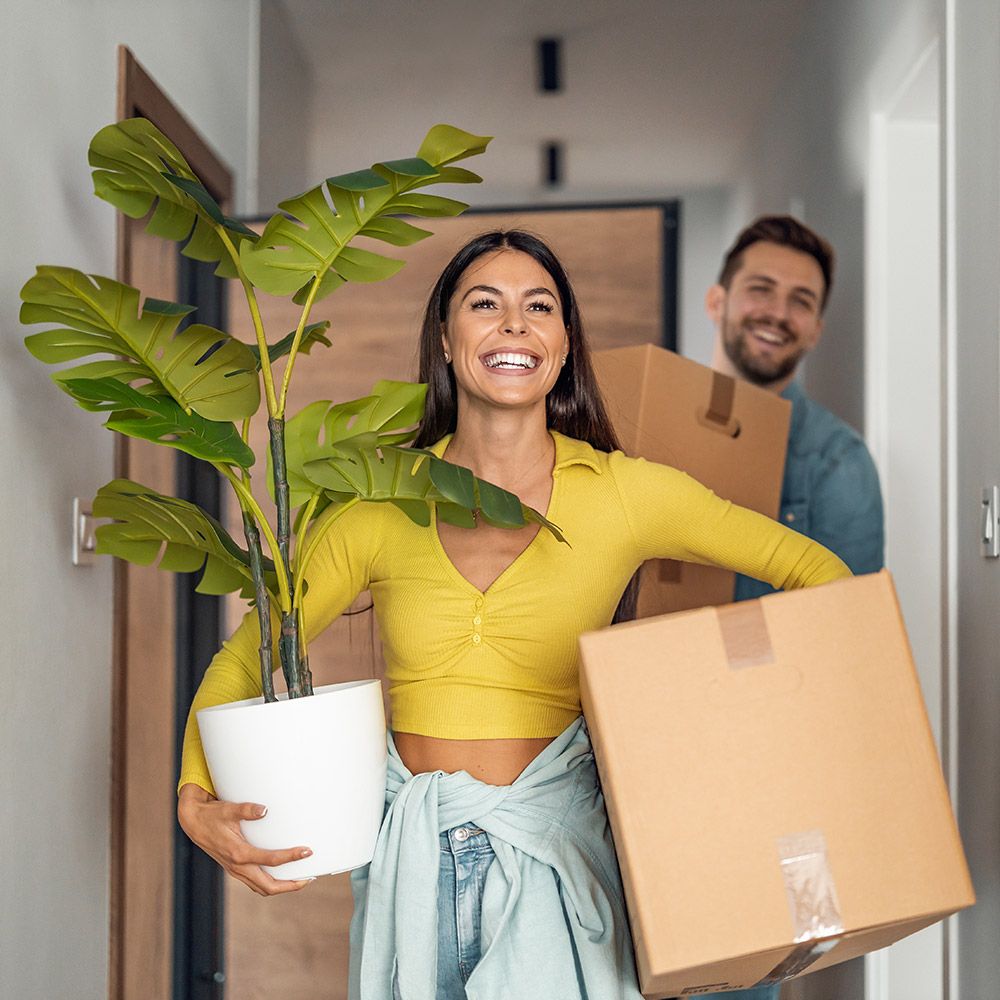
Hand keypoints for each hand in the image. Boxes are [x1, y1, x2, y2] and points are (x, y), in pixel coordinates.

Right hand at [177, 783, 313, 895]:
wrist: (193, 822)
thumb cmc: (212, 815)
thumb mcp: (228, 809)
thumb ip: (246, 809)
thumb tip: (265, 809)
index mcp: (238, 853)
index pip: (271, 860)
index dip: (291, 857)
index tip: (307, 852)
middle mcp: (237, 866)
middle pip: (268, 886)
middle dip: (290, 886)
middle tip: (309, 878)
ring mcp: (235, 870)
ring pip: (261, 888)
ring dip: (281, 887)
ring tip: (300, 880)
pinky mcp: (235, 868)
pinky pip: (255, 882)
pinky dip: (270, 882)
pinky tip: (280, 874)